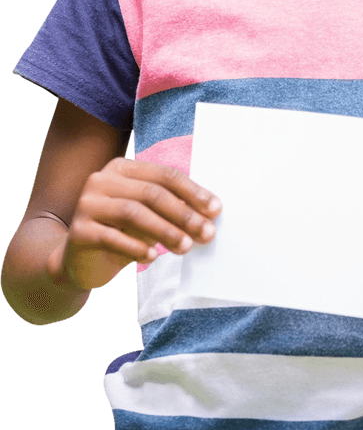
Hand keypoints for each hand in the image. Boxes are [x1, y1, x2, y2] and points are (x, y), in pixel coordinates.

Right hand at [48, 158, 220, 291]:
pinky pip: (112, 237)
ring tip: (185, 247)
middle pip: (151, 193)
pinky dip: (135, 247)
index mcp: (122, 169)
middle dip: (183, 214)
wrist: (79, 261)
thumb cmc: (121, 233)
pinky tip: (152, 258)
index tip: (216, 210)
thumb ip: (171, 209)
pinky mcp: (79, 231)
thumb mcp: (148, 217)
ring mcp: (87, 204)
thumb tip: (209, 214)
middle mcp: (102, 180)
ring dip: (165, 231)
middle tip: (206, 233)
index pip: (164, 175)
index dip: (193, 192)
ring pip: (133, 212)